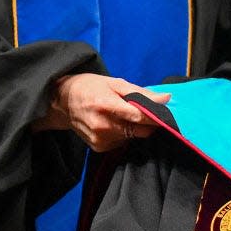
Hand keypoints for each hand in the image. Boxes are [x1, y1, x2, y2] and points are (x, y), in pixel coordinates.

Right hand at [32, 73, 168, 150]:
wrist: (62, 102)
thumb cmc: (90, 87)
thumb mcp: (115, 83)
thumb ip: (141, 92)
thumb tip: (165, 98)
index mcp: (106, 105)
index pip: (138, 117)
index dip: (156, 117)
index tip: (168, 115)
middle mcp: (102, 126)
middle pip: (139, 131)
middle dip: (148, 123)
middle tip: (147, 112)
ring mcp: (100, 139)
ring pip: (132, 137)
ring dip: (134, 128)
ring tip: (122, 115)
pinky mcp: (99, 147)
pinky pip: (122, 142)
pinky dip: (124, 133)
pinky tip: (114, 123)